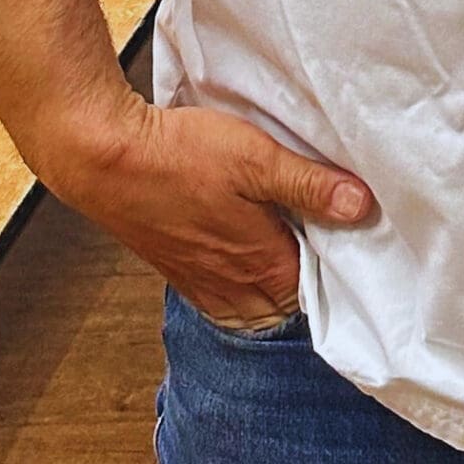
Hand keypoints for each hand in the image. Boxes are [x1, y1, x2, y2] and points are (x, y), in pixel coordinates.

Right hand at [49, 91, 375, 323]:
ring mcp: (199, 281)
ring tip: (290, 257)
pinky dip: (239, 288)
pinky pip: (219, 298)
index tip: (354, 248)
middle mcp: (230, 284)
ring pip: (250, 307)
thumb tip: (361, 206)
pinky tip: (245, 259)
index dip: (338, 274)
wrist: (102, 159)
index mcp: (260, 263)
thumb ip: (309, 185)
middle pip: (283, 307)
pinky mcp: (175, 269)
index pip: (315, 294)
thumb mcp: (256, 159)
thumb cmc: (177, 156)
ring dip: (272, 292)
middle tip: (327, 253)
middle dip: (308, 288)